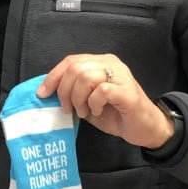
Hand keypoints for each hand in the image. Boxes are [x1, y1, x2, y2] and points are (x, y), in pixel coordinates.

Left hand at [37, 54, 175, 149]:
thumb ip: (73, 93)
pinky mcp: (127, 91)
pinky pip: (102, 90)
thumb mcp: (88, 102)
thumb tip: (48, 93)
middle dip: (64, 91)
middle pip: (75, 68)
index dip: (53, 76)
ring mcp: (121, 76)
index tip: (42, 94)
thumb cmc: (116, 114)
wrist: (145, 128)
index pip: (71, 61)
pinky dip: (93, 103)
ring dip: (78, 98)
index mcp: (101, 62)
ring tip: (83, 112)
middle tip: (68, 109)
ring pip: (86, 77)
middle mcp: (111, 64)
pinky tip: (97, 111)